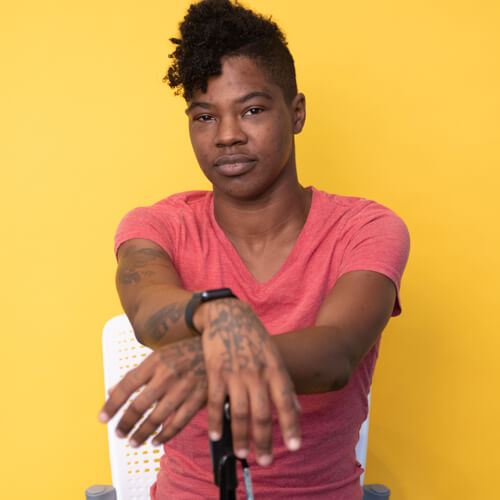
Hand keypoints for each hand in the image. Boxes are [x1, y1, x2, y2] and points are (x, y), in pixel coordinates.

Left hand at [98, 336, 206, 446]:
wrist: (220, 346)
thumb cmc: (187, 352)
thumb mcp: (160, 355)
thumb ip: (136, 373)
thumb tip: (112, 390)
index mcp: (156, 361)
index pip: (127, 385)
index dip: (112, 404)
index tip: (103, 417)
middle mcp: (168, 373)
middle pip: (140, 404)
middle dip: (126, 423)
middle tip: (118, 433)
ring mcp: (184, 387)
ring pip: (157, 417)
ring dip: (142, 433)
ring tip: (133, 441)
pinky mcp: (199, 398)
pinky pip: (178, 423)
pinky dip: (165, 435)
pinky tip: (156, 440)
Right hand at [200, 299, 300, 465]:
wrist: (228, 315)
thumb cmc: (253, 337)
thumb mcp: (274, 356)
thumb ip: (284, 384)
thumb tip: (298, 409)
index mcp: (274, 369)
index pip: (286, 403)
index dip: (291, 426)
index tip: (294, 447)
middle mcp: (257, 373)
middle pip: (262, 414)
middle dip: (265, 441)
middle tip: (265, 460)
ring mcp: (235, 373)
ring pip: (239, 412)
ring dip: (241, 437)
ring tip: (243, 453)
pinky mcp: (216, 372)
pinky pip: (214, 402)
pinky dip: (215, 421)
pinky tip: (217, 436)